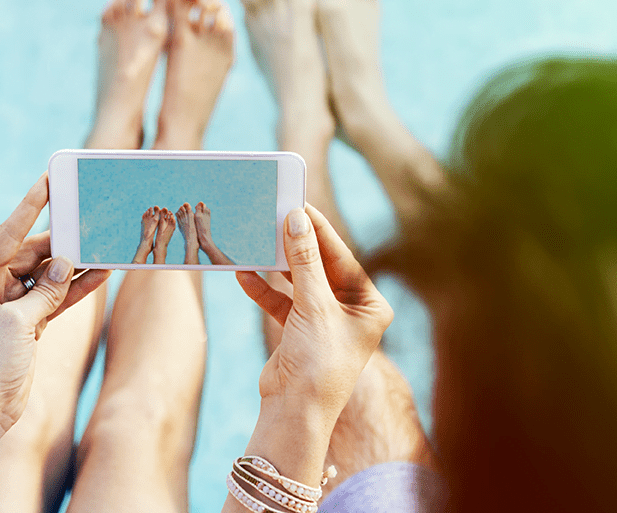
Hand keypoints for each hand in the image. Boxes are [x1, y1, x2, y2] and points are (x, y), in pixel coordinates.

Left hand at [0, 173, 110, 438]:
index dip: (29, 207)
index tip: (48, 179)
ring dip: (73, 267)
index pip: (7, 235)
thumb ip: (42, 291)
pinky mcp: (28, 325)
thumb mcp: (15, 324)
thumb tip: (65, 265)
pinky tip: (100, 276)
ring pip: (48, 276)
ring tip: (102, 248)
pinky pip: (55, 299)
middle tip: (90, 224)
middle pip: (32, 254)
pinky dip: (76, 290)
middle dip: (61, 243)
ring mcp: (11, 307)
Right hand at [237, 205, 392, 415]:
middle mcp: (351, 311)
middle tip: (276, 216)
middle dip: (295, 246)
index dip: (320, 231)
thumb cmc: (319, 362)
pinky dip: (264, 290)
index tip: (300, 205)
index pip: (344, 258)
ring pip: (298, 282)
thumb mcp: (313, 304)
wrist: (295, 412)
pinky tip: (245, 273)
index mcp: (370, 305)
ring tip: (258, 240)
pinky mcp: (299, 330)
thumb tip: (297, 219)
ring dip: (277, 266)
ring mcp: (324, 321)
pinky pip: (281, 302)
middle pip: (320, 267)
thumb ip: (303, 260)